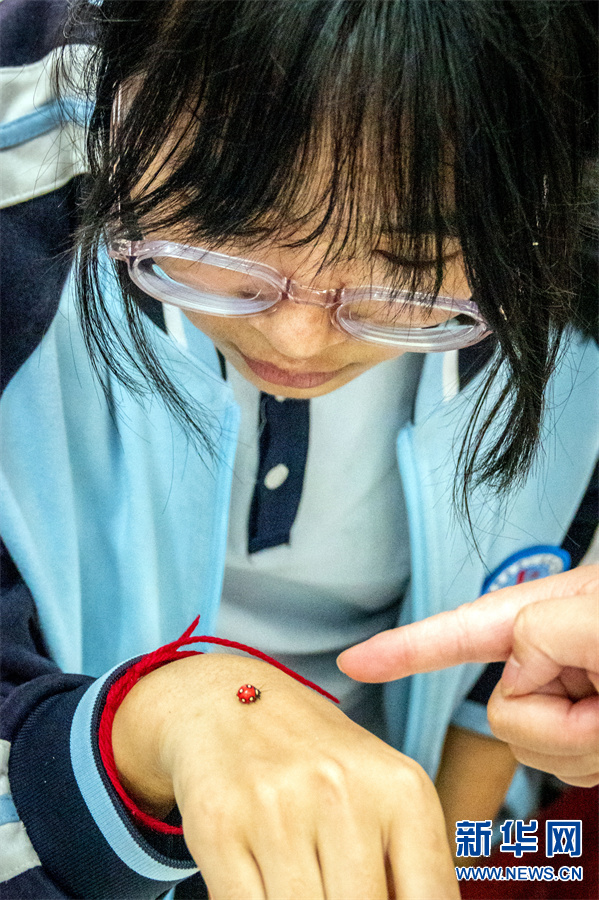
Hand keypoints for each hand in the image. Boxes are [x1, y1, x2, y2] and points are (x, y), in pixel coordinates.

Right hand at [113, 653, 458, 898]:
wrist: (230, 702)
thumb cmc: (318, 762)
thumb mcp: (381, 796)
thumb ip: (407, 868)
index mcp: (402, 788)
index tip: (379, 897)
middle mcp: (341, 791)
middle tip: (336, 885)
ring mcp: (277, 808)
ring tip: (304, 877)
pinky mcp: (219, 825)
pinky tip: (263, 884)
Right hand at [338, 566, 598, 786]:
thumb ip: (544, 628)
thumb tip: (512, 674)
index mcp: (551, 611)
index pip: (460, 631)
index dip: (401, 649)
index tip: (353, 662)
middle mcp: (556, 659)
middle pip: (503, 709)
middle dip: (553, 718)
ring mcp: (573, 704)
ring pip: (533, 749)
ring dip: (582, 741)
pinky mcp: (588, 745)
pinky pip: (566, 774)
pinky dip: (594, 761)